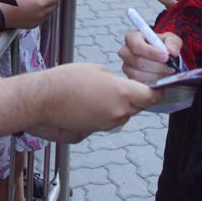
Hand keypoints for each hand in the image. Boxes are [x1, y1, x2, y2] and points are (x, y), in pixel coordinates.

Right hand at [0, 0, 60, 28]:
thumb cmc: (9, 0)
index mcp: (40, 3)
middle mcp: (41, 13)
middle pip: (55, 5)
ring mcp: (37, 21)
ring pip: (50, 12)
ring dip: (50, 6)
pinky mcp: (33, 25)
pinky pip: (43, 18)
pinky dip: (43, 13)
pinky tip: (38, 7)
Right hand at [31, 63, 160, 137]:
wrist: (43, 100)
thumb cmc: (67, 80)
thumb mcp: (98, 70)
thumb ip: (117, 81)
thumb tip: (122, 87)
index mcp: (123, 94)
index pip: (151, 96)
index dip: (157, 90)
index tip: (158, 85)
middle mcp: (118, 113)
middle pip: (139, 106)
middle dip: (137, 95)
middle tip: (127, 83)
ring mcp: (107, 124)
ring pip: (124, 113)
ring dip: (120, 104)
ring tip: (101, 91)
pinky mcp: (95, 130)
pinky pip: (110, 119)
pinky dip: (106, 111)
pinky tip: (92, 100)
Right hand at [119, 30, 181, 83]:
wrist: (162, 58)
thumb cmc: (162, 46)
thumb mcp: (171, 39)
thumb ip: (173, 42)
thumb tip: (172, 51)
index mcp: (133, 38)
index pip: (137, 45)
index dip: (151, 52)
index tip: (165, 57)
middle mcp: (126, 51)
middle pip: (138, 61)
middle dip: (156, 66)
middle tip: (170, 67)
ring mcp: (126, 66)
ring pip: (138, 74)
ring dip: (155, 75)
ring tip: (167, 73)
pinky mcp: (130, 77)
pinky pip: (139, 83)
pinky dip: (152, 82)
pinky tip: (161, 78)